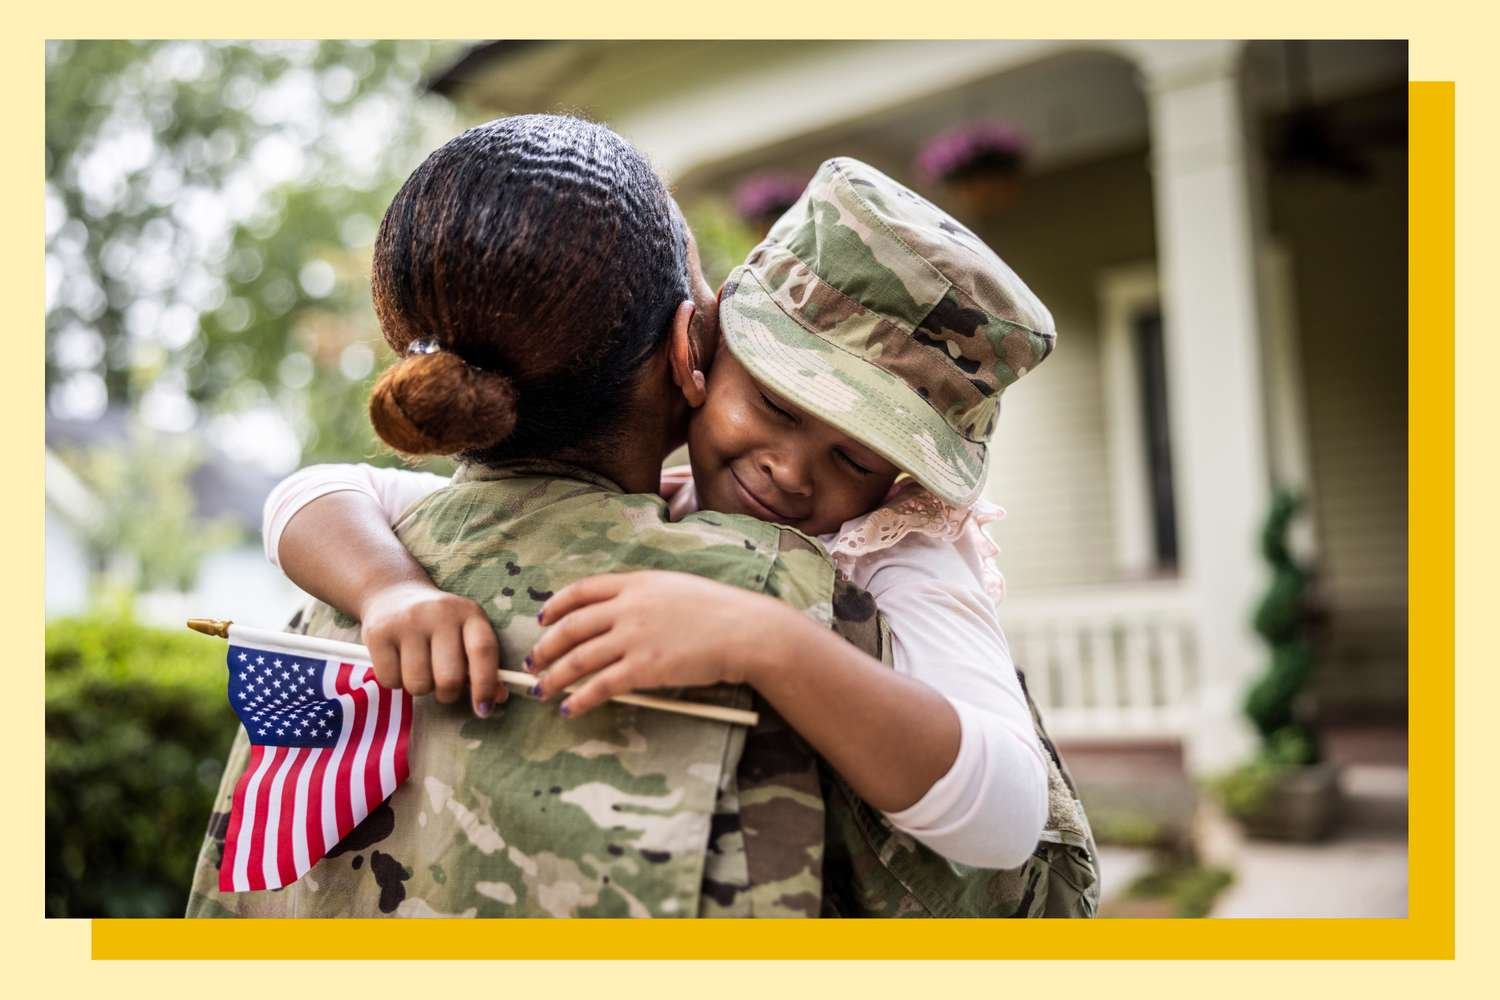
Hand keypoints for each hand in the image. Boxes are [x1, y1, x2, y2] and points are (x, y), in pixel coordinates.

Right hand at [358, 581, 503, 716]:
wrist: (394, 594)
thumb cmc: (439, 626)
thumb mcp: (465, 634)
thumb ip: (483, 665)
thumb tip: (496, 698)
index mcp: (469, 613)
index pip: (483, 651)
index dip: (486, 684)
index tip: (484, 709)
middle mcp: (440, 613)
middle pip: (449, 678)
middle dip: (448, 694)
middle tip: (444, 686)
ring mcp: (407, 622)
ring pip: (418, 684)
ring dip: (420, 688)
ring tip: (420, 670)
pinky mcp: (378, 633)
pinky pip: (390, 680)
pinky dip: (396, 682)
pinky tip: (398, 663)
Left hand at [529, 571, 782, 717]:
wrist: (745, 631)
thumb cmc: (718, 611)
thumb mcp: (675, 588)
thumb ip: (644, 596)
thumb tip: (619, 613)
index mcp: (635, 583)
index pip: (581, 590)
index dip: (555, 606)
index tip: (541, 619)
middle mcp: (628, 608)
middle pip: (571, 627)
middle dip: (546, 647)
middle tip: (532, 662)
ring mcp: (634, 638)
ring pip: (578, 659)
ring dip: (553, 676)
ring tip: (540, 690)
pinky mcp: (643, 668)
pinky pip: (600, 686)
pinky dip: (579, 699)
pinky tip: (569, 708)